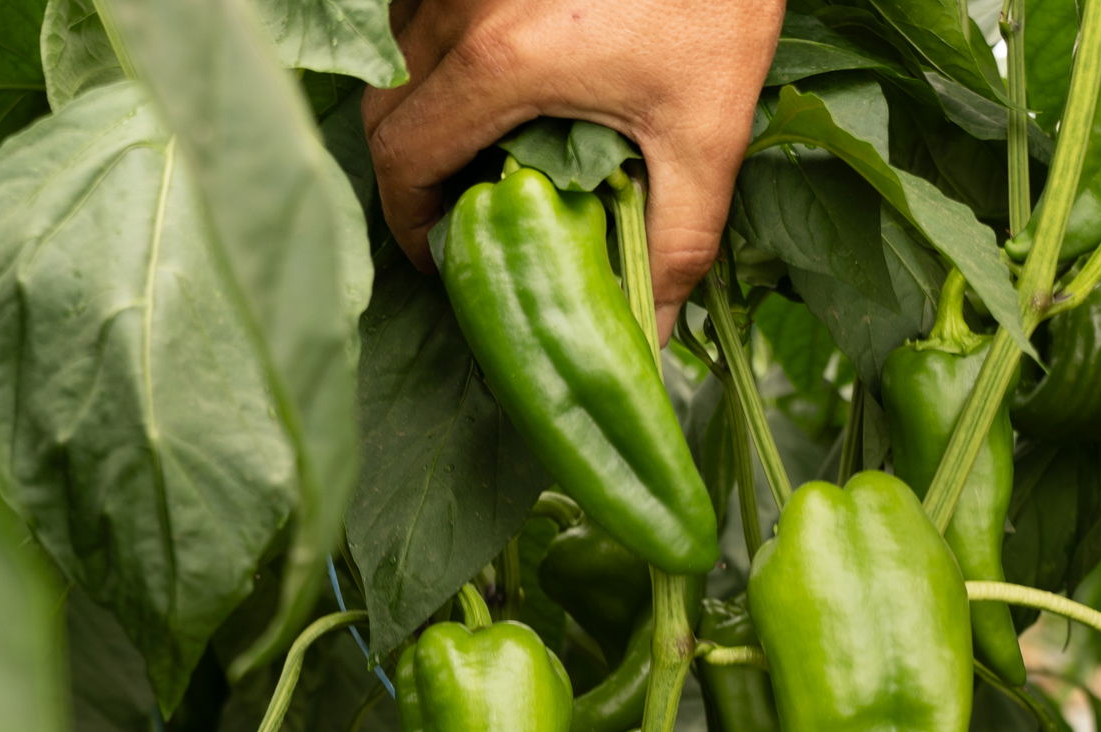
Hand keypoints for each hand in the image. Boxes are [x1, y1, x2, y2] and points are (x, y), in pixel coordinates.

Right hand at [363, 0, 786, 341]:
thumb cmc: (714, 7)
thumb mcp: (707, 134)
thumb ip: (678, 241)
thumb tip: (656, 330)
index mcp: (500, 65)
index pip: (403, 160)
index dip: (408, 222)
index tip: (442, 255)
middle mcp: (458, 7)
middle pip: (387, 109)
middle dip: (414, 172)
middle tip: (467, 210)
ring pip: (398, 55)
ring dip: (427, 107)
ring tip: (490, 148)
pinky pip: (424, 11)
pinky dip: (442, 54)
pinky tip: (501, 80)